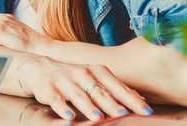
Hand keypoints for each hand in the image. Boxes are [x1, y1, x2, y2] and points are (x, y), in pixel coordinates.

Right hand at [14, 55, 151, 121]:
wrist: (40, 67)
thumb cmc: (75, 76)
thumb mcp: (96, 79)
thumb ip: (116, 89)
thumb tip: (142, 101)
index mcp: (98, 72)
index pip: (118, 87)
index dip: (132, 100)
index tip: (146, 111)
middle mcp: (83, 74)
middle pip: (100, 92)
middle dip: (113, 105)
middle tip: (125, 115)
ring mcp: (65, 81)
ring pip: (79, 96)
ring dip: (89, 108)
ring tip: (99, 119)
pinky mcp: (49, 89)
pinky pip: (56, 100)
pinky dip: (63, 108)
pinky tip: (69, 118)